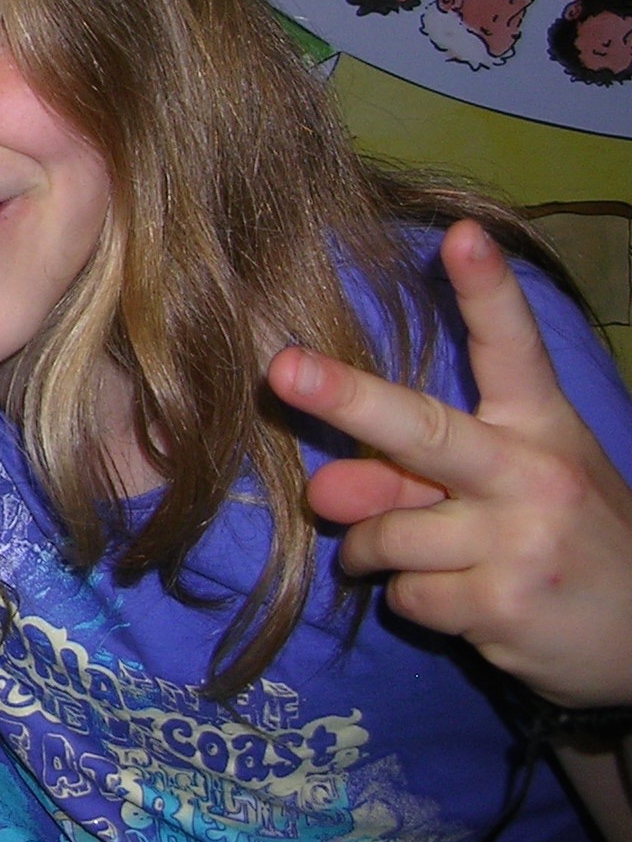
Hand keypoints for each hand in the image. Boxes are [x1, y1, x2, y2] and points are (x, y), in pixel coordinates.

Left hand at [274, 220, 631, 707]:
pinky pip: (406, 594)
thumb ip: (408, 475)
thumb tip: (323, 491)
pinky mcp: (502, 605)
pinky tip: (465, 600)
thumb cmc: (560, 539)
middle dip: (347, 399)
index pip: (513, 348)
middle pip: (423, 430)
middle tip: (281, 370)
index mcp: (540, 425)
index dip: (486, 290)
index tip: (463, 237)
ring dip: (378, 551)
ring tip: (431, 559)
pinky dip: (412, 599)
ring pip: (387, 534)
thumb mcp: (507, 491)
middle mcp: (535, 475)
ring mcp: (522, 542)